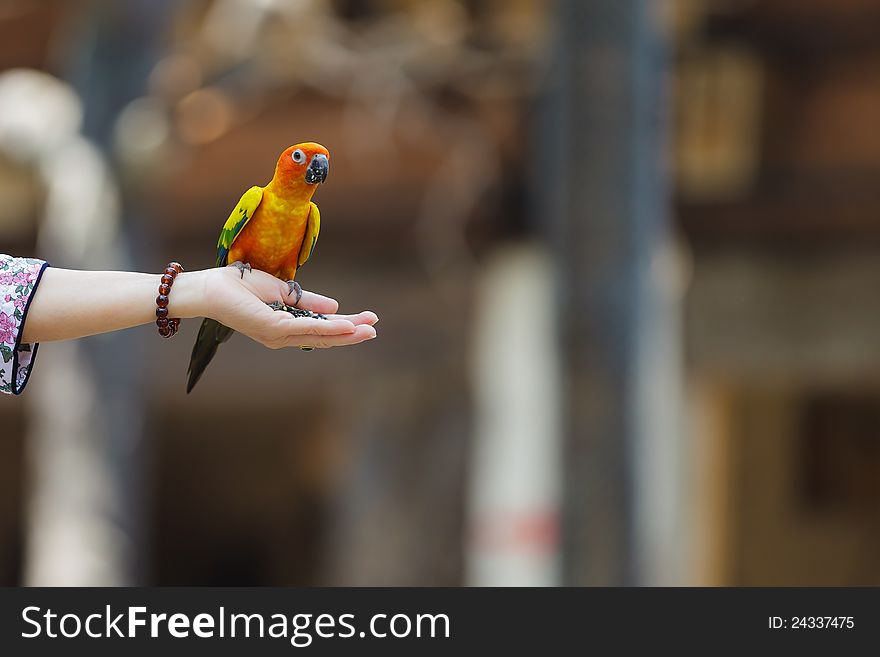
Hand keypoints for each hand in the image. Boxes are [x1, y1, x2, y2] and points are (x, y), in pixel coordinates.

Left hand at [200, 266, 376, 348]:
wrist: (212, 288)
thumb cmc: (241, 287)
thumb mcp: (283, 292)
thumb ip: (308, 301)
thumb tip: (334, 308)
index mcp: (285, 327)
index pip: (321, 330)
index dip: (346, 326)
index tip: (368, 320)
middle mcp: (283, 336)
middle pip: (325, 338)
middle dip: (352, 334)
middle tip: (375, 329)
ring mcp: (278, 334)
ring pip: (320, 336)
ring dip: (347, 333)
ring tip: (368, 329)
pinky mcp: (272, 328)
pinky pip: (306, 328)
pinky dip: (328, 328)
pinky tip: (346, 325)